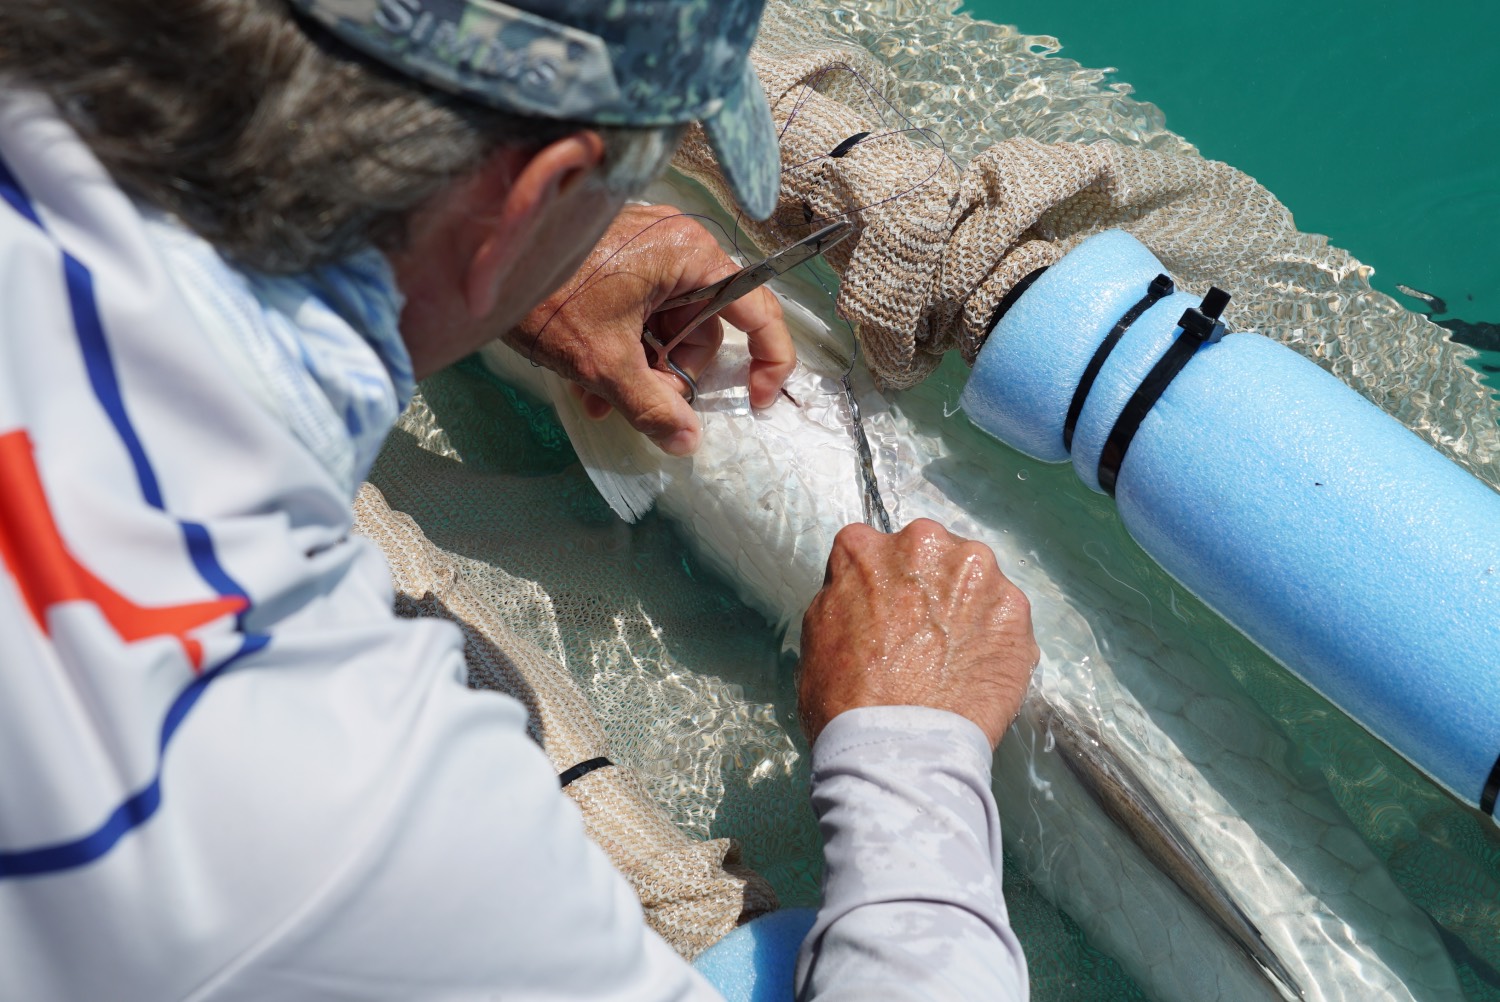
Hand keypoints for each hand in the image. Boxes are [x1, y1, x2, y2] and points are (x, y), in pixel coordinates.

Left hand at [504, 204, 792, 456]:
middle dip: (675, 372)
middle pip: (706, 326)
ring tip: (602, 395)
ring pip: (669, 325)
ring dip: (644, 368)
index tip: (756, 401)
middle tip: (642, 398)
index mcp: (691, 255)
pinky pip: (642, 311)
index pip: (757, 309)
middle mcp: (677, 242)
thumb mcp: (604, 362)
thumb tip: (687, 442)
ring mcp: (646, 245)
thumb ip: (653, 406)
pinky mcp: (619, 255)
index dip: (767, 360)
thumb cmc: (547, 295)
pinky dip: (625, 347)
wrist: (475, 257)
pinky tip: (590, 381)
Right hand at [798, 519, 1038, 749]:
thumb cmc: (847, 698)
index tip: (883, 612)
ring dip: (964, 605)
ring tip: (950, 654)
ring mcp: (977, 574)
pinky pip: (1002, 615)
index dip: (878, 584)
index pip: (871, 550)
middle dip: (926, 585)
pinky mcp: (1015, 609)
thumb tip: (866, 588)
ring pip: (971, 580)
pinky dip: (993, 635)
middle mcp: (926, 544)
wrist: (902, 747)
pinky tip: (975, 668)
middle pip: (929, 554)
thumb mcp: (817, 629)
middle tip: (919, 634)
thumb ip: (846, 589)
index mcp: (867, 547)